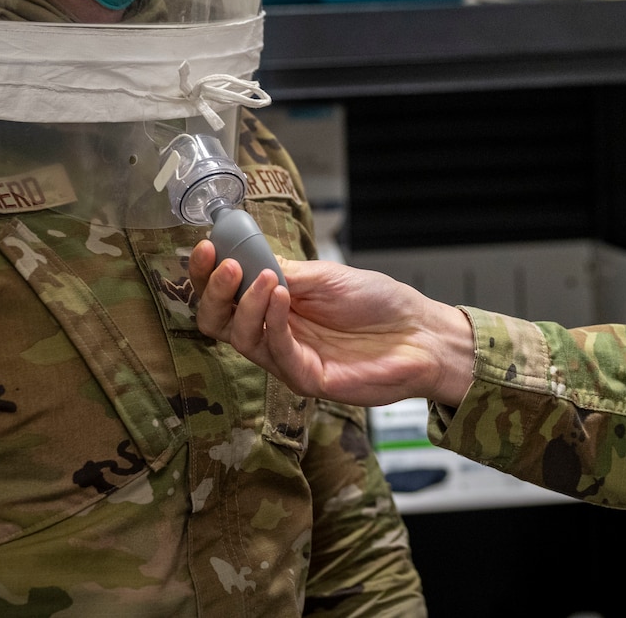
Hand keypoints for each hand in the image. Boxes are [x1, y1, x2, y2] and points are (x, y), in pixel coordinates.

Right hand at [188, 241, 476, 407]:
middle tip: (226, 265)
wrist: (420, 333)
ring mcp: (287, 359)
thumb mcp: (326, 276)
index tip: (205, 247)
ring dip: (247, 302)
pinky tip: (282, 296)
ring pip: (241, 337)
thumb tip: (241, 256)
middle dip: (215, 292)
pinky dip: (273, 321)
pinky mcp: (306, 378)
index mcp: (273, 306)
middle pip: (219, 322)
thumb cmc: (378, 303)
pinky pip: (277, 351)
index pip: (225, 295)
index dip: (208, 274)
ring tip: (266, 277)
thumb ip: (285, 271)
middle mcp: (272, 334)